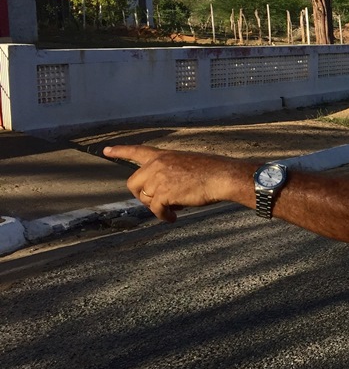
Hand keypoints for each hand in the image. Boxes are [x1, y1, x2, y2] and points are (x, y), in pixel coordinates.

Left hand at [103, 145, 252, 221]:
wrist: (221, 176)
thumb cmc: (212, 172)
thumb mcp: (186, 164)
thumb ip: (169, 172)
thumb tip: (162, 193)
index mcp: (163, 155)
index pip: (137, 151)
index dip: (120, 151)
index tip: (106, 151)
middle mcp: (157, 165)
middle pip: (133, 183)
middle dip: (142, 196)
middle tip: (157, 202)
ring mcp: (159, 178)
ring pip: (146, 199)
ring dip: (158, 207)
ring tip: (174, 209)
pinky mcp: (163, 193)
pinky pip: (156, 210)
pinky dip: (164, 216)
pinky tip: (173, 217)